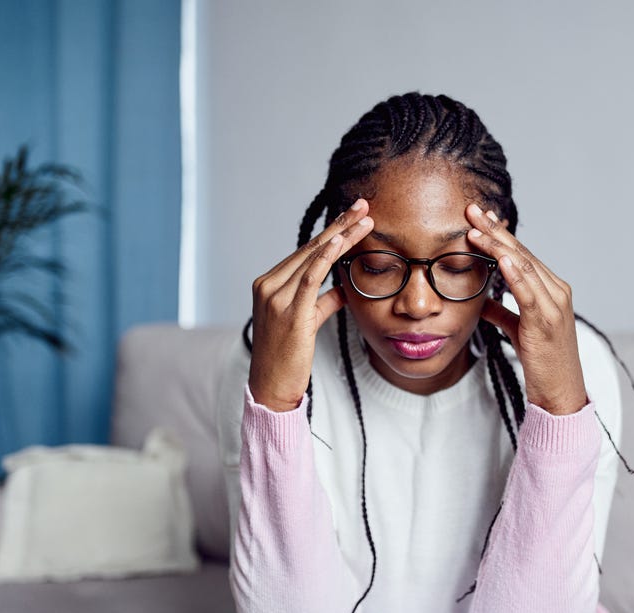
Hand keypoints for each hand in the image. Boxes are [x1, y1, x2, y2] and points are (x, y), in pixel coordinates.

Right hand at [248, 200, 374, 410]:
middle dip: (339, 225)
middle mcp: (268, 285)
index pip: (305, 252)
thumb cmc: (288, 357)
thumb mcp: (307, 322)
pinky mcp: (288, 313)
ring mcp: (276, 298)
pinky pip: (309, 279)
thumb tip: (344, 288)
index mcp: (269, 284)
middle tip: (363, 205)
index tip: (353, 216)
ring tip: (364, 219)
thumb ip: (323, 302)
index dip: (331, 232)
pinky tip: (340, 242)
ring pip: (313, 258)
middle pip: (310, 248)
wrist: (271, 386)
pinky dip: (325, 258)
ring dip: (341, 236)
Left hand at [465, 204, 587, 415]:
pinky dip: (515, 272)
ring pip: (524, 266)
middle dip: (495, 230)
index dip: (499, 235)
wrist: (560, 392)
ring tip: (475, 229)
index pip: (522, 254)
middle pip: (522, 253)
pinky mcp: (547, 321)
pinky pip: (529, 292)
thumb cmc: (542, 362)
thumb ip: (502, 312)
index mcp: (551, 290)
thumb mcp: (518, 330)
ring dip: (497, 246)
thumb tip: (482, 300)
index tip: (478, 217)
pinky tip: (501, 258)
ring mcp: (554, 305)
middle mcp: (557, 291)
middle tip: (472, 210)